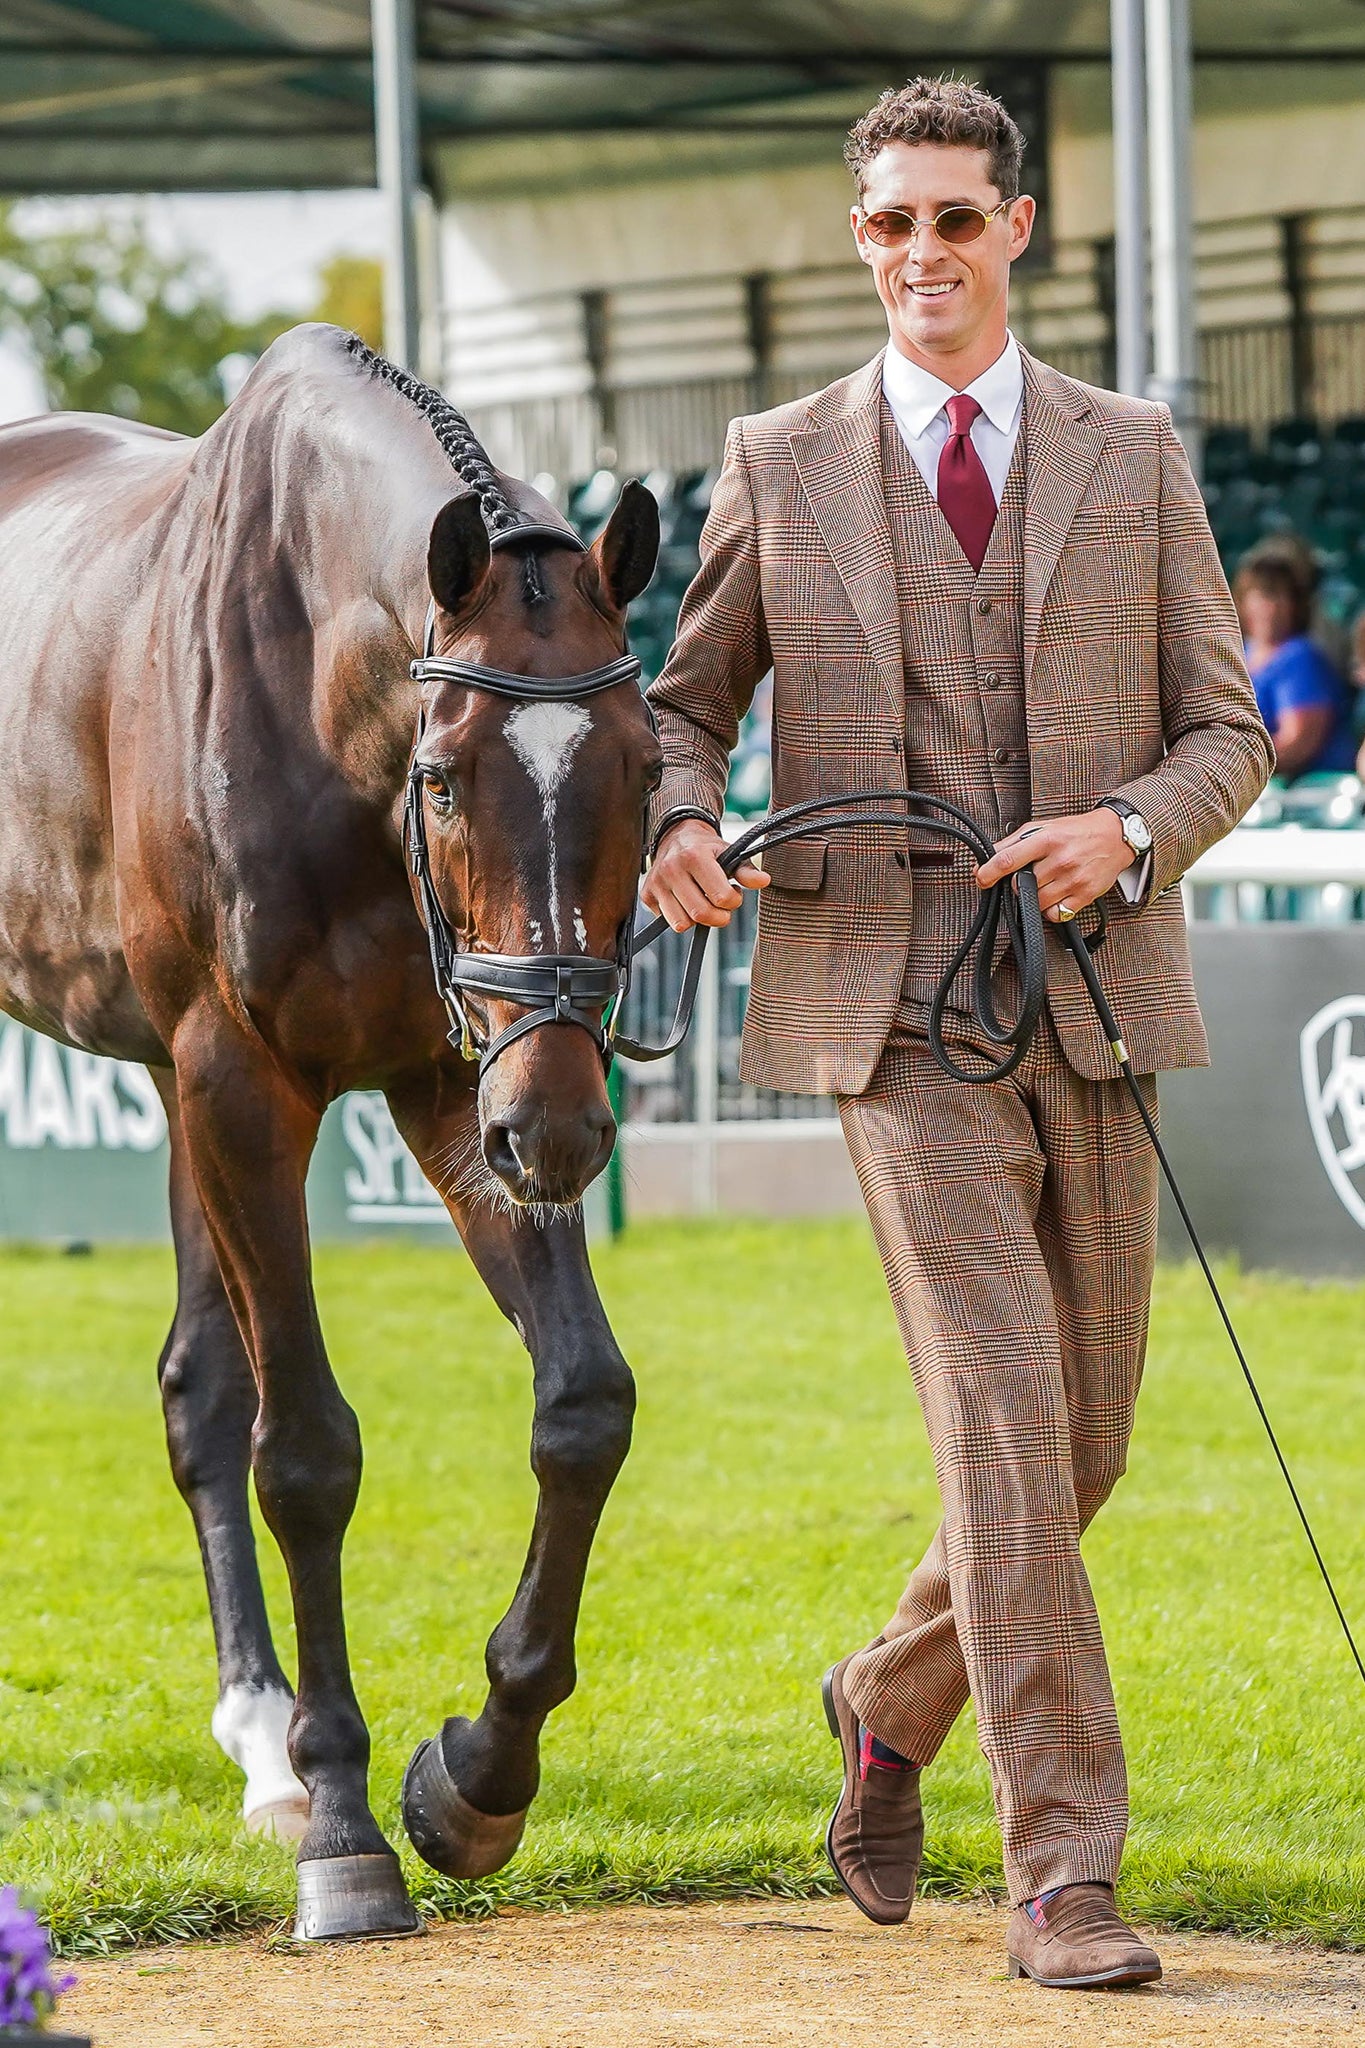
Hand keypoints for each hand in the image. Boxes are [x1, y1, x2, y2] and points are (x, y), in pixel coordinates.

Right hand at [641, 817, 769, 932]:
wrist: (676, 836)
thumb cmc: (706, 849)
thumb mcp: (730, 853)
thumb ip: (747, 870)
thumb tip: (764, 881)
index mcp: (695, 856)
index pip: (721, 898)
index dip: (733, 901)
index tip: (733, 893)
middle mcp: (672, 869)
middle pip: (701, 914)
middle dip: (718, 917)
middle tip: (722, 906)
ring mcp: (657, 883)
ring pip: (682, 923)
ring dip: (697, 920)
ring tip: (703, 902)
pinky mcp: (647, 894)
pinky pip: (668, 922)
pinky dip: (681, 917)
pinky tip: (686, 901)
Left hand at [974, 809, 1130, 922]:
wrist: (1115, 836)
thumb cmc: (1076, 832)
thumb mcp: (1043, 828)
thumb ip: (1013, 843)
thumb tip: (987, 859)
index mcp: (1047, 839)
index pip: (1008, 860)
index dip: (989, 873)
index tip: (981, 880)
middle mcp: (1060, 859)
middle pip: (1021, 886)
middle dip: (1020, 884)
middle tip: (1032, 875)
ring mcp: (1074, 879)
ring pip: (1037, 903)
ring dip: (1036, 897)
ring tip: (1048, 882)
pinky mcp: (1085, 894)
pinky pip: (1056, 913)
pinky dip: (1052, 908)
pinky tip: (1058, 893)